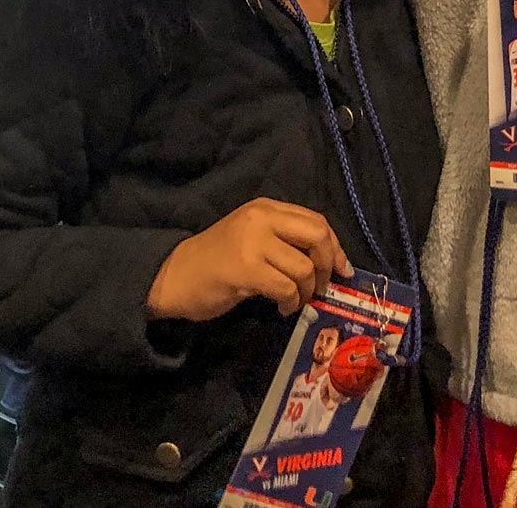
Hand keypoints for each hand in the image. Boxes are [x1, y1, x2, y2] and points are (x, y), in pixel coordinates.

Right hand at [146, 198, 350, 321]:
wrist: (174, 275)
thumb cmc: (216, 260)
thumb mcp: (253, 237)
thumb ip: (285, 241)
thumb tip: (329, 262)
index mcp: (266, 208)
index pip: (316, 220)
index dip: (335, 246)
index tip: (342, 269)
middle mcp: (261, 218)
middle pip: (317, 236)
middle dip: (328, 265)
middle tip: (322, 287)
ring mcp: (252, 242)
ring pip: (303, 267)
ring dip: (307, 291)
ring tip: (295, 301)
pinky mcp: (245, 269)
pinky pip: (286, 287)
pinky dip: (291, 302)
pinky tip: (281, 308)